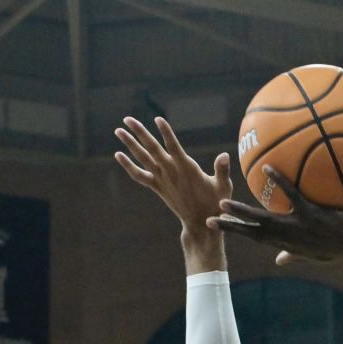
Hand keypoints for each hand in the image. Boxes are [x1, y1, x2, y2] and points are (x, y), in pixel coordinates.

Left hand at [114, 116, 232, 241]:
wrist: (199, 224)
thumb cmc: (214, 203)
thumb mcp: (223, 187)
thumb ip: (222, 170)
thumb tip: (224, 155)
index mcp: (187, 170)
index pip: (174, 148)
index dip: (166, 134)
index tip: (158, 119)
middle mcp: (171, 173)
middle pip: (152, 149)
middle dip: (140, 133)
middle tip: (127, 119)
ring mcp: (162, 180)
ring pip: (143, 159)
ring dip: (130, 145)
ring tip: (118, 131)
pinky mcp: (157, 187)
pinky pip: (139, 176)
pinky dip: (128, 166)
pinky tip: (119, 155)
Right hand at [209, 168, 342, 265]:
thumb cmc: (338, 250)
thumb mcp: (312, 257)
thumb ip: (293, 257)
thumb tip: (278, 260)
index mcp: (286, 244)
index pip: (255, 238)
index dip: (236, 233)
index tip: (217, 227)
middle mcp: (288, 237)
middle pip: (252, 230)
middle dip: (230, 225)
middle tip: (209, 217)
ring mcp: (298, 226)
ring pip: (263, 218)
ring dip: (242, 211)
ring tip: (224, 202)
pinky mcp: (312, 214)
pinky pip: (293, 194)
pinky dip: (280, 181)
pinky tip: (268, 168)